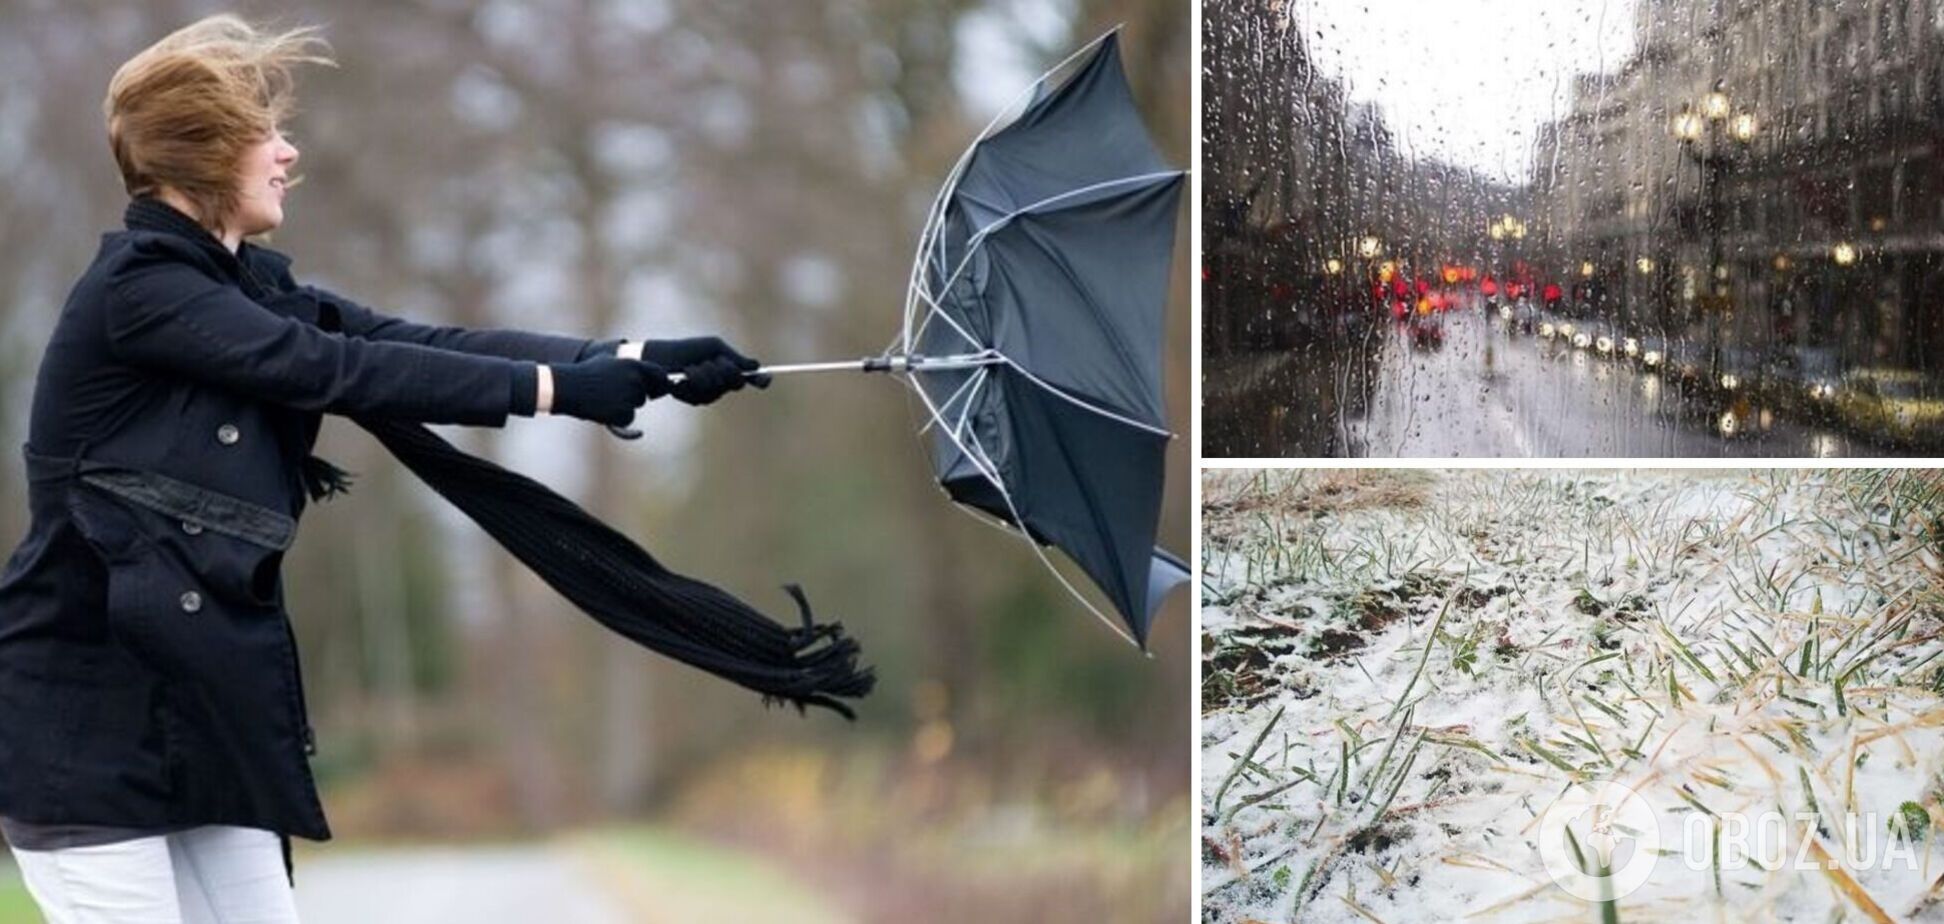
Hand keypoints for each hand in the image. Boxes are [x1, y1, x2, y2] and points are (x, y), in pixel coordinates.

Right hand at [548, 358, 670, 425]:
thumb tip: (639, 364)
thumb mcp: (607, 359)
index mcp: (634, 364)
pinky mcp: (623, 412)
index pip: (659, 374)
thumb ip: (626, 364)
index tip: (658, 388)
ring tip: (603, 399)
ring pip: (635, 406)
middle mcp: (635, 380)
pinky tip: (603, 409)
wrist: (569, 387)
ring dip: (623, 406)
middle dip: (633, 396)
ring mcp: (630, 396)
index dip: (660, 382)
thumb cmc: (586, 372)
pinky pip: (628, 419)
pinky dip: (618, 418)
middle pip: (644, 394)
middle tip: (612, 393)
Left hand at [630, 336, 771, 397]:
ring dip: (704, 374)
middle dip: (725, 370)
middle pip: (736, 383)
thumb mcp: (714, 348)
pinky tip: (683, 375)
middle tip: (713, 361)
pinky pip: (701, 394)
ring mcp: (709, 394)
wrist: (662, 357)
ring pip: (717, 388)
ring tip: (691, 366)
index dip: (760, 379)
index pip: (750, 378)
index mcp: (729, 369)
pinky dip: (692, 380)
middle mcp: (723, 384)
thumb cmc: (688, 349)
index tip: (766, 378)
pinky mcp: (694, 400)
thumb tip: (756, 365)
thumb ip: (734, 358)